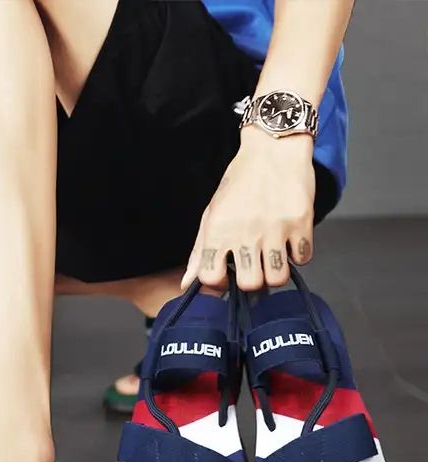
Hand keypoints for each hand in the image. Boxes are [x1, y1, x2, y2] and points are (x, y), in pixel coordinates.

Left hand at [182, 128, 315, 291]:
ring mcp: (275, 228)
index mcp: (218, 230)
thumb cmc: (240, 181)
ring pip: (278, 278)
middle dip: (252, 280)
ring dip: (276, 272)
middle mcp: (245, 232)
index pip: (211, 277)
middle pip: (249, 284)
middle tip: (255, 265)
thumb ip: (200, 252)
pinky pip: (303, 259)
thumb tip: (187, 284)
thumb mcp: (212, 213)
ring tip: (273, 256)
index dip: (219, 282)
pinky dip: (298, 254)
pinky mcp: (301, 222)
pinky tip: (289, 241)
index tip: (227, 274)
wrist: (273, 148)